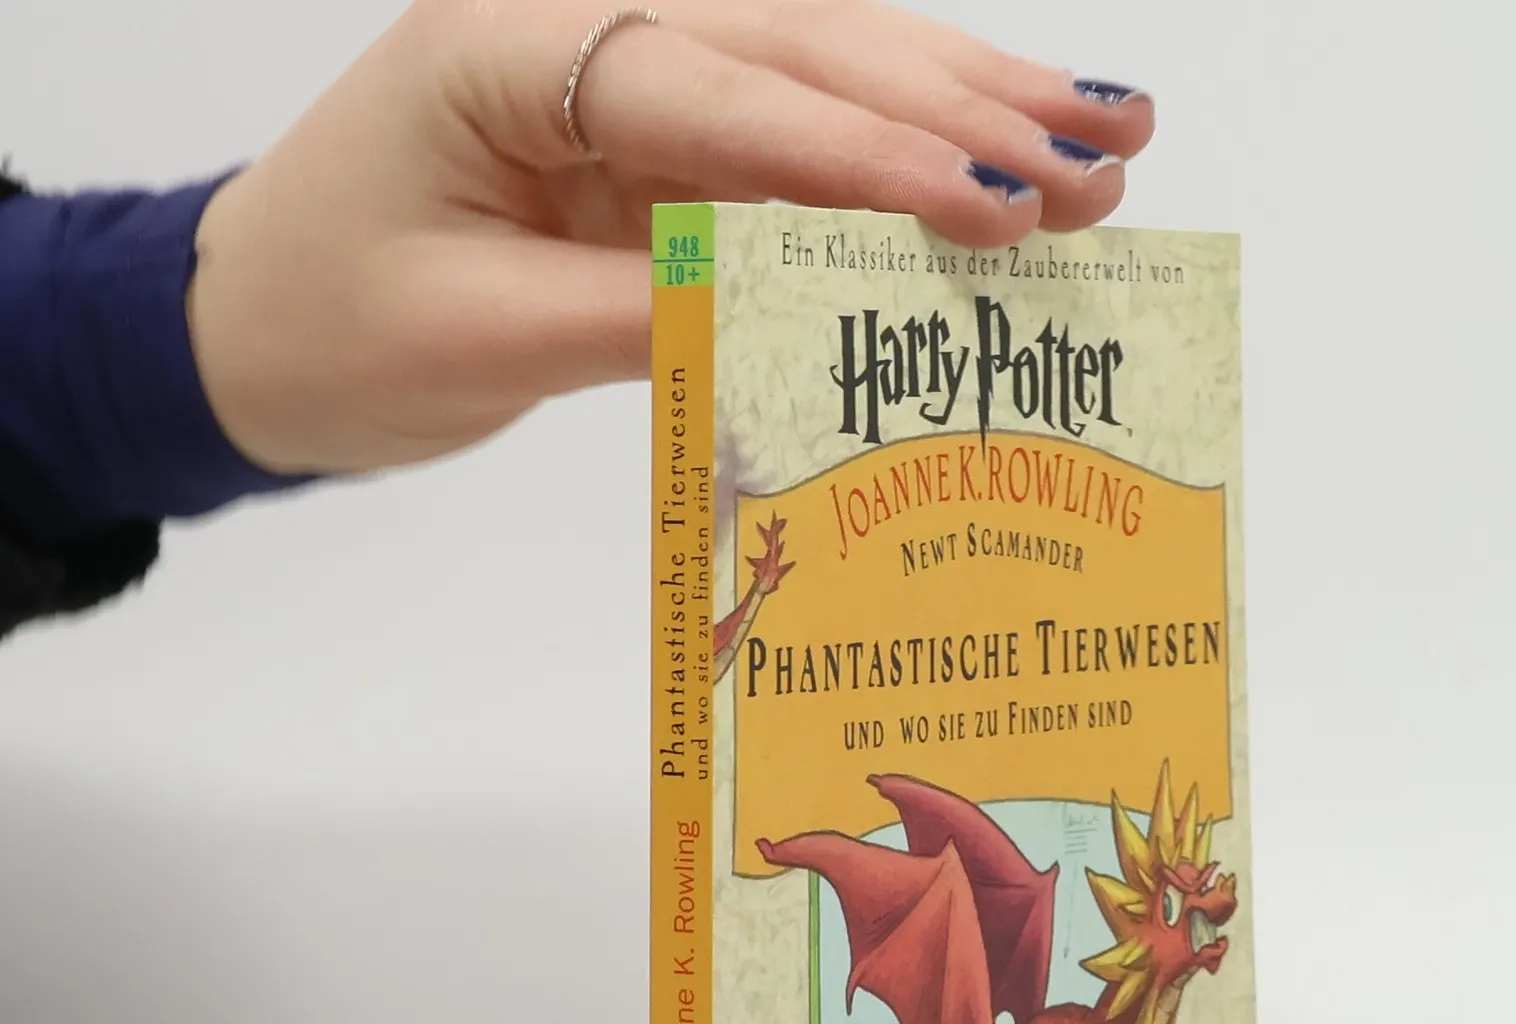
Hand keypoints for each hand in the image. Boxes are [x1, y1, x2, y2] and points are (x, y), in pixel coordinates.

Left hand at [185, 0, 1153, 476]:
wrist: (251, 328)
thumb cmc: (330, 328)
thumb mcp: (475, 341)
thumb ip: (640, 317)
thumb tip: (806, 318)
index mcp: (506, 52)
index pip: (719, 94)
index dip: (864, 154)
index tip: (990, 204)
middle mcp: (582, 31)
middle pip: (802, 47)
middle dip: (959, 110)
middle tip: (1099, 162)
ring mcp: (628, 76)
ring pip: (823, 71)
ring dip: (965, 108)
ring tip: (1105, 143)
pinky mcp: (656, 137)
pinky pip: (799, 139)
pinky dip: (902, 157)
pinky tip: (1002, 159)